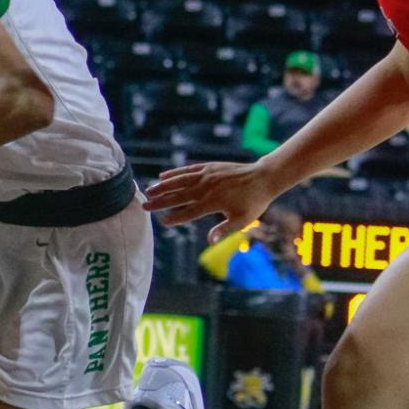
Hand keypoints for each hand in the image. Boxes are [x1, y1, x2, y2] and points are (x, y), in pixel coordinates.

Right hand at [145, 160, 278, 239]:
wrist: (264, 177)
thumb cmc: (254, 202)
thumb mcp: (242, 220)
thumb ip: (224, 230)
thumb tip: (210, 242)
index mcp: (213, 202)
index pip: (189, 212)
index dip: (175, 218)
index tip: (162, 222)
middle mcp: (207, 187)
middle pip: (179, 196)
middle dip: (160, 202)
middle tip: (145, 207)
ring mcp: (207, 175)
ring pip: (180, 181)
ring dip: (163, 186)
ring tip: (149, 191)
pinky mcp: (209, 167)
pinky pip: (188, 170)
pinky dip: (175, 173)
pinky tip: (163, 176)